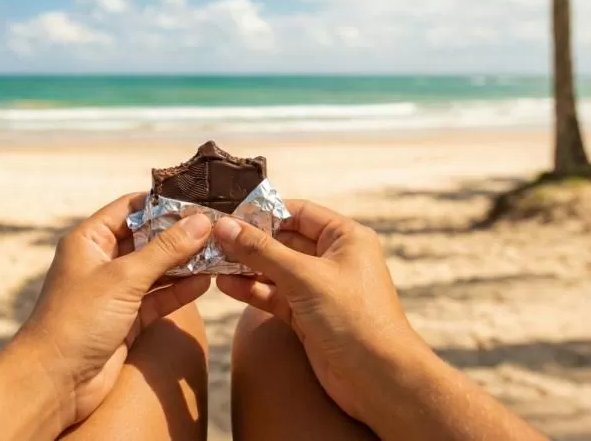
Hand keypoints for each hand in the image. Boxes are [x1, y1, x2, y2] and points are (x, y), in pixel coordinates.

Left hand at [17, 193, 211, 431]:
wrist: (55, 382)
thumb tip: (200, 222)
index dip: (162, 203)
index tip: (197, 200)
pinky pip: (159, 298)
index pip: (130, 207)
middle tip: (217, 227)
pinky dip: (180, 290)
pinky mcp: (128, 319)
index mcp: (89, 241)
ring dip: (185, 263)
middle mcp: (102, 262)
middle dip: (180, 234)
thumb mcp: (124, 278)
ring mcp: (115, 292)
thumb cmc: (78, 320)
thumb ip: (165, 249)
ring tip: (220, 253)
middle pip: (148, 238)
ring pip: (157, 269)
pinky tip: (206, 281)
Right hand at [214, 200, 428, 424]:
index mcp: (345, 238)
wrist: (378, 379)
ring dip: (245, 266)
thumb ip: (262, 251)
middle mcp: (333, 259)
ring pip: (275, 270)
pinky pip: (274, 295)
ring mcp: (319, 288)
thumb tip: (226, 226)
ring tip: (211, 261)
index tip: (229, 214)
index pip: (297, 212)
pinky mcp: (307, 315)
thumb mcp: (304, 277)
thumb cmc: (355, 319)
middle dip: (249, 240)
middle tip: (213, 239)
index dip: (263, 211)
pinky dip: (252, 290)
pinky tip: (226, 285)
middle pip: (282, 240)